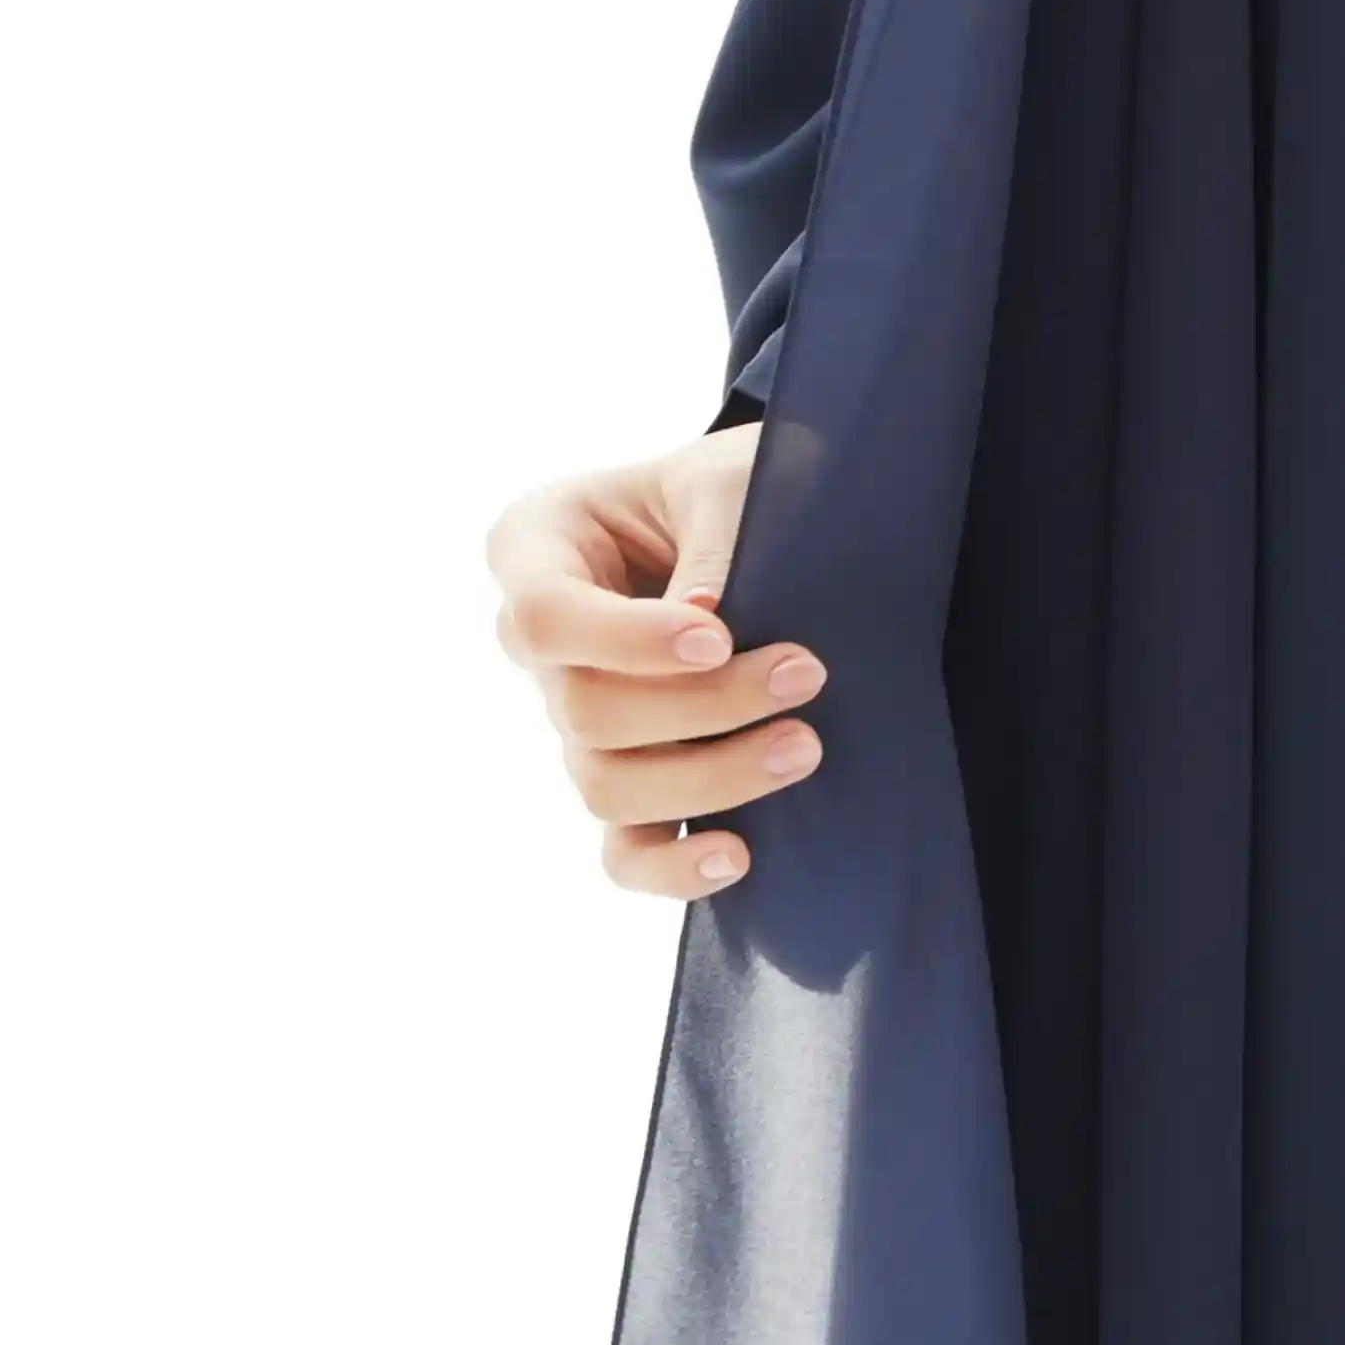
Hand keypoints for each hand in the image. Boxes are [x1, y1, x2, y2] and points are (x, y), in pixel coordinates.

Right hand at [483, 431, 825, 898]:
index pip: (545, 615)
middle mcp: (543, 644)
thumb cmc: (736, 479)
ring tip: (803, 747)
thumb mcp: (732, 477)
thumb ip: (715, 542)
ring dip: (709, 778)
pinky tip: (739, 856)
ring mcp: (580, 717)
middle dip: (701, 705)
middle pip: (584, 711)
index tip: (721, 635)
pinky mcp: (631, 773)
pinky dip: (672, 867)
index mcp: (536, 546)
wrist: (772, 511)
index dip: (627, 641)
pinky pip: (624, 848)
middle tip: (807, 673)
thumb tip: (702, 623)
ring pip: (605, 784)